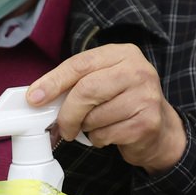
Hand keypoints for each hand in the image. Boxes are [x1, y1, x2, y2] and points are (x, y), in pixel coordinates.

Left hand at [27, 44, 186, 173]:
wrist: (161, 129)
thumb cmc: (124, 103)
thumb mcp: (104, 81)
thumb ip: (77, 83)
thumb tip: (37, 97)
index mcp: (123, 54)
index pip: (80, 64)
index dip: (53, 81)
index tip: (34, 98)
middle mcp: (137, 71)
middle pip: (86, 90)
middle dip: (67, 113)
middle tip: (62, 127)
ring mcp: (145, 97)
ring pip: (95, 116)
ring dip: (86, 128)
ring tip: (96, 126)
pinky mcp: (147, 122)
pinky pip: (106, 134)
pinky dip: (99, 140)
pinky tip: (110, 134)